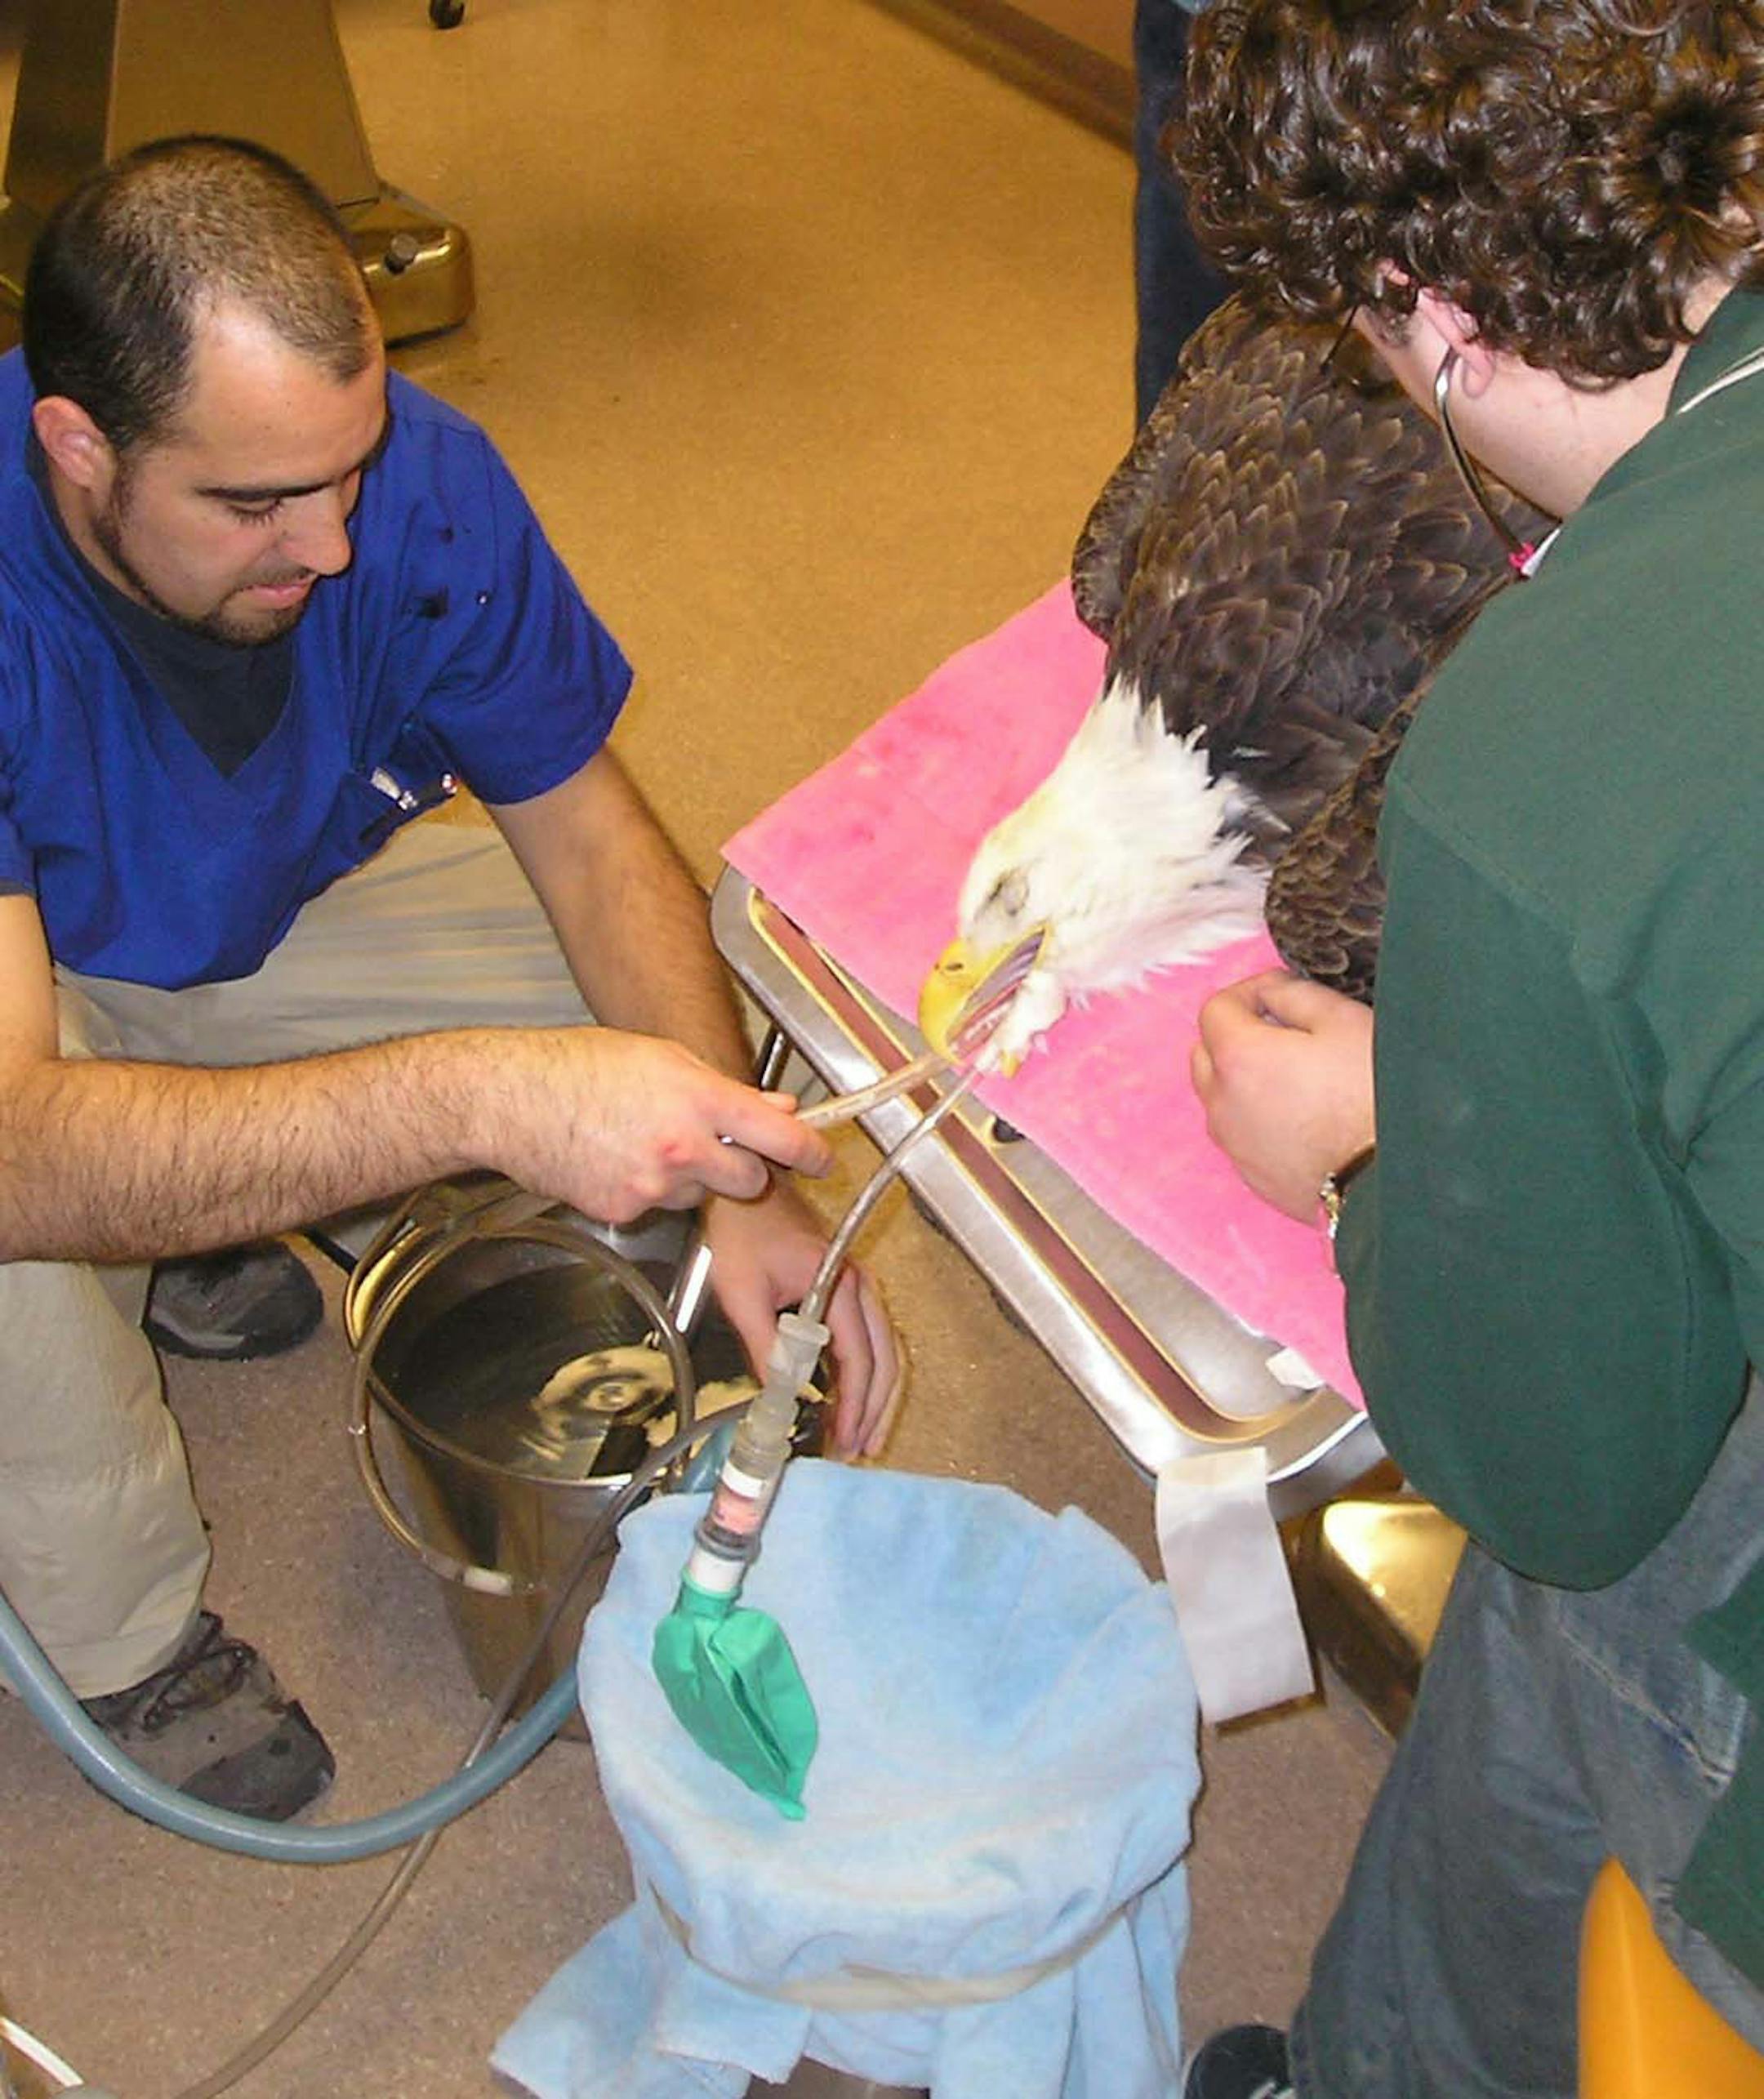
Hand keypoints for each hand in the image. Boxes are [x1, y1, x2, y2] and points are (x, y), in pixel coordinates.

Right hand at [472, 1028, 831, 1223]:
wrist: (509, 1100)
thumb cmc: (578, 1066)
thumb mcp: (662, 1058)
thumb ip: (723, 1089)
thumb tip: (777, 1107)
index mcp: (697, 1099)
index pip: (779, 1135)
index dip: (811, 1151)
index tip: (822, 1159)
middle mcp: (682, 1147)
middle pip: (749, 1181)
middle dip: (744, 1170)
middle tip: (717, 1146)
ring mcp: (652, 1186)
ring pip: (699, 1195)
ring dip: (689, 1177)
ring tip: (642, 1142)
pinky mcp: (624, 1212)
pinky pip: (656, 1207)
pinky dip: (646, 1191)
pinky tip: (615, 1161)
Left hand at [702, 1182, 901, 1458]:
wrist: (746, 1186)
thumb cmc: (742, 1232)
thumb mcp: (742, 1291)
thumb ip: (764, 1343)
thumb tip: (779, 1394)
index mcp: (836, 1285)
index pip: (857, 1357)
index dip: (853, 1404)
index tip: (844, 1439)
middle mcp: (858, 1286)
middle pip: (884, 1358)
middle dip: (874, 1409)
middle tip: (859, 1449)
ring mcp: (858, 1284)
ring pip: (885, 1348)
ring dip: (878, 1394)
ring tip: (864, 1434)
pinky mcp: (848, 1286)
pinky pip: (872, 1336)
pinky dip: (870, 1371)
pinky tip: (853, 1396)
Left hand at [1190, 971, 1374, 1221]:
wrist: (1393, 1177)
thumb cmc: (1372, 1092)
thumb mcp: (1342, 1020)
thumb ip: (1293, 994)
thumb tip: (1270, 991)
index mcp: (1237, 1057)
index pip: (1215, 1009)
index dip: (1248, 993)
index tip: (1281, 994)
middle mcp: (1220, 1103)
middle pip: (1206, 1054)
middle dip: (1236, 1036)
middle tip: (1284, 1034)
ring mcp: (1233, 1146)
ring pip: (1220, 1098)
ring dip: (1243, 1080)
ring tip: (1295, 1078)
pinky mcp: (1252, 1178)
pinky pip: (1241, 1135)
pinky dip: (1258, 1119)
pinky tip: (1302, 1119)